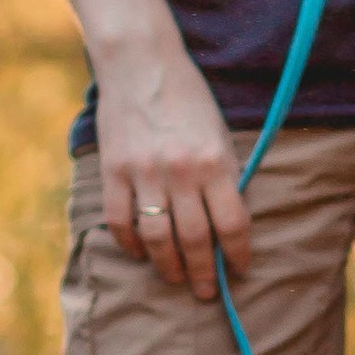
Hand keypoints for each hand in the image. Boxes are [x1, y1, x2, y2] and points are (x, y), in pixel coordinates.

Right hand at [97, 45, 250, 293]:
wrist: (141, 62)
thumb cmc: (188, 97)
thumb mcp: (219, 132)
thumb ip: (225, 174)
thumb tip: (229, 222)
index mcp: (215, 161)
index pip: (233, 224)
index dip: (237, 254)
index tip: (239, 270)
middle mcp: (182, 172)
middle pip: (195, 239)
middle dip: (203, 272)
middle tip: (207, 292)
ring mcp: (145, 173)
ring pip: (157, 237)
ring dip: (168, 266)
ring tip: (175, 279)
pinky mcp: (114, 171)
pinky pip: (121, 220)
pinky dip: (130, 243)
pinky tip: (140, 252)